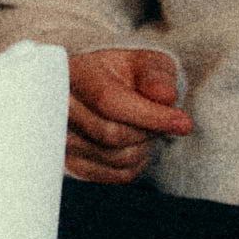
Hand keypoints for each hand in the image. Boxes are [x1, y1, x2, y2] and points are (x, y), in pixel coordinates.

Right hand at [62, 46, 192, 184]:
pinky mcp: (69, 164)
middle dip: (147, 131)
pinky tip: (136, 145)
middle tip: (162, 119)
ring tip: (145, 128)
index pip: (108, 101)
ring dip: (143, 148)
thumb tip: (164, 95)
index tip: (183, 122)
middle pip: (111, 134)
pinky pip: (113, 175)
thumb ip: (157, 74)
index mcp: (72, 72)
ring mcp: (58, 137)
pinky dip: (136, 164)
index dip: (150, 115)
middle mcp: (55, 106)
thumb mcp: (145, 62)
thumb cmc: (125, 74)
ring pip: (114, 158)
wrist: (98, 90)